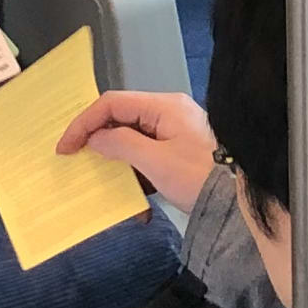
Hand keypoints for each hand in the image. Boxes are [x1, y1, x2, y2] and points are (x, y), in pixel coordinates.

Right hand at [55, 86, 214, 203]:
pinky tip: (135, 201)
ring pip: (133, 139)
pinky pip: (148, 156)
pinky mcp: (179, 152)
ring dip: (117, 163)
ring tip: (104, 183)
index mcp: (165, 107)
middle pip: (121, 119)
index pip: (112, 103)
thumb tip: (96, 139)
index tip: (66, 147)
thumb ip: (122, 145)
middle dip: (98, 141)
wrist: (240, 204)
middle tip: (77, 160)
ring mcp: (176, 132)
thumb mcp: (156, 162)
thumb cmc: (201, 178)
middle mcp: (170, 113)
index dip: (84, 123)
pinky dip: (136, 175)